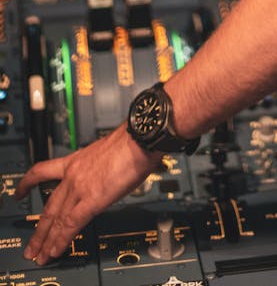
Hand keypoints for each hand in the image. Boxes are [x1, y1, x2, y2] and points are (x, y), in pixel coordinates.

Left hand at [16, 124, 161, 265]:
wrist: (141, 137)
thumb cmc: (133, 140)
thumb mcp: (108, 151)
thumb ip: (100, 166)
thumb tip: (107, 174)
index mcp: (77, 159)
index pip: (45, 171)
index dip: (28, 182)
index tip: (21, 189)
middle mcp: (73, 173)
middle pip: (48, 204)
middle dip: (38, 228)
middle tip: (31, 244)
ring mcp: (80, 187)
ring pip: (55, 218)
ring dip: (45, 239)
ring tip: (38, 254)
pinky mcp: (91, 199)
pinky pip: (70, 224)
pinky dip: (61, 240)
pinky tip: (55, 251)